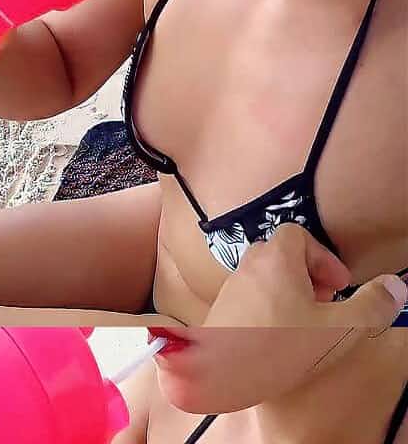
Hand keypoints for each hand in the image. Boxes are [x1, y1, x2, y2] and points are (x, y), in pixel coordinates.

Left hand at [203, 224, 406, 327]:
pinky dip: (269, 308)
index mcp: (275, 258)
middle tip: (324, 303)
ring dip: (289, 293)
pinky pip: (251, 298)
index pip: (297, 234)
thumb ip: (371, 306)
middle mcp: (249, 266)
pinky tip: (278, 338)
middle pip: (282, 255)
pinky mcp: (221, 310)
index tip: (337, 285)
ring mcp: (231, 288)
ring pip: (266, 278)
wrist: (216, 373)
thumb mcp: (338, 329)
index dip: (323, 256)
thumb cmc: (277, 346)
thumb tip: (395, 287)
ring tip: (305, 323)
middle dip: (309, 275)